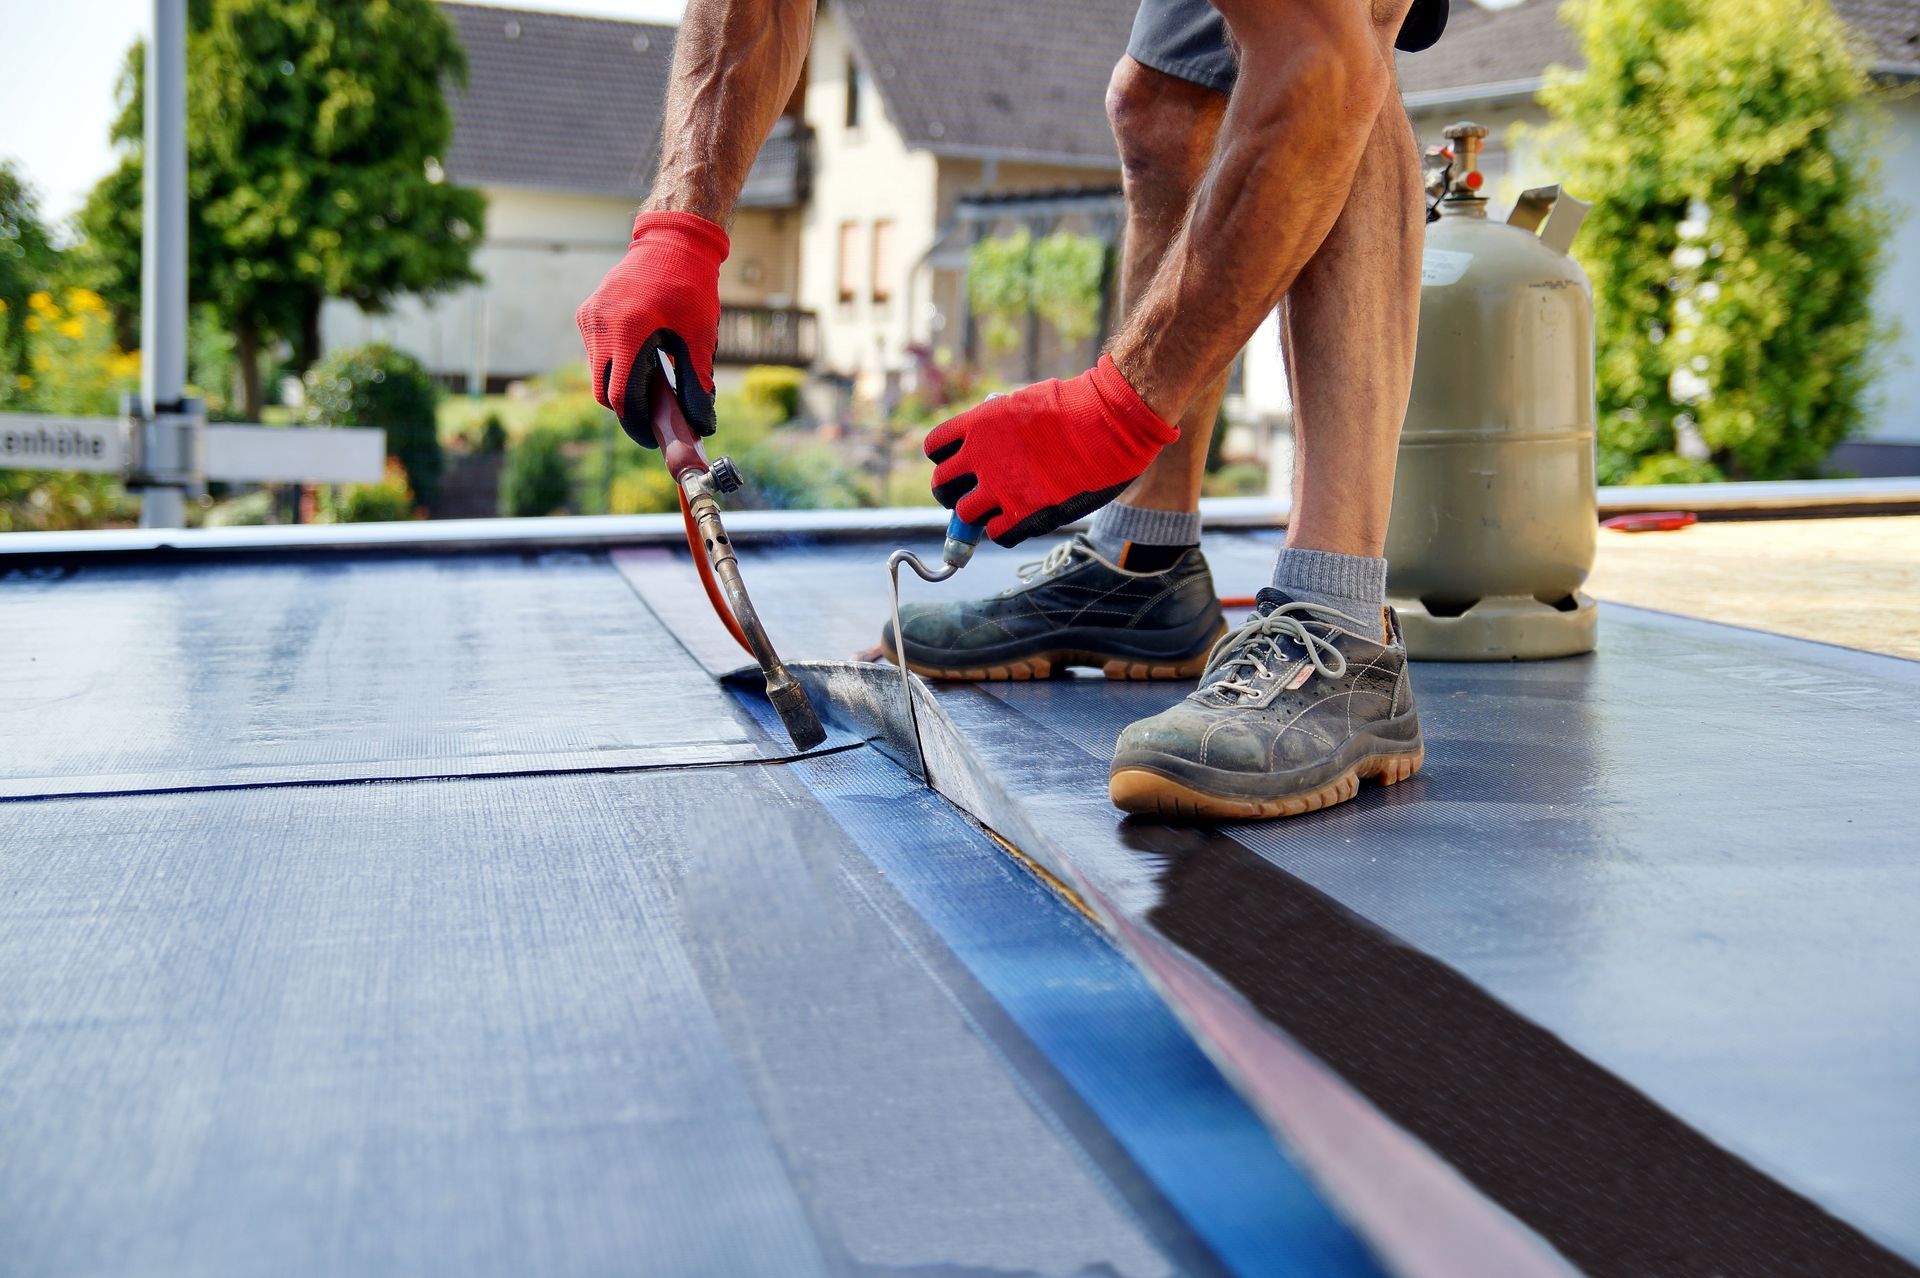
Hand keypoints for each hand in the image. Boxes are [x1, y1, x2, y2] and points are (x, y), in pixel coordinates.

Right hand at [575, 211, 728, 444]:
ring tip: (651, 382)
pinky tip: (640, 356)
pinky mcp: (586, 313)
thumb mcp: (699, 336)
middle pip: (603, 391)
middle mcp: (600, 325)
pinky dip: (613, 364)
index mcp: (628, 331)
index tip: (653, 436)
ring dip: (620, 385)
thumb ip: (697, 384)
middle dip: (626, 408)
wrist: (672, 242)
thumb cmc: (691, 288)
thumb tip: (702, 425)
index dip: (636, 423)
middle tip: (653, 416)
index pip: (620, 396)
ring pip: (596, 374)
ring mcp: (589, 318)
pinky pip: (594, 354)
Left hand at [925, 355, 1178, 546]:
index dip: (946, 459)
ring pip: (965, 515)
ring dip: (978, 515)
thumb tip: (993, 444)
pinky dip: (1004, 530)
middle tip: (970, 495)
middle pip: (941, 485)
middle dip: (952, 492)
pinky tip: (1019, 520)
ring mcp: (1000, 487)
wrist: (1110, 421)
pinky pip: (996, 534)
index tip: (960, 464)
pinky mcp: (1023, 513)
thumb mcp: (1025, 403)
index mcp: (979, 423)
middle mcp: (980, 456)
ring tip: (998, 509)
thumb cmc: (1079, 407)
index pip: (935, 448)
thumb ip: (1001, 427)